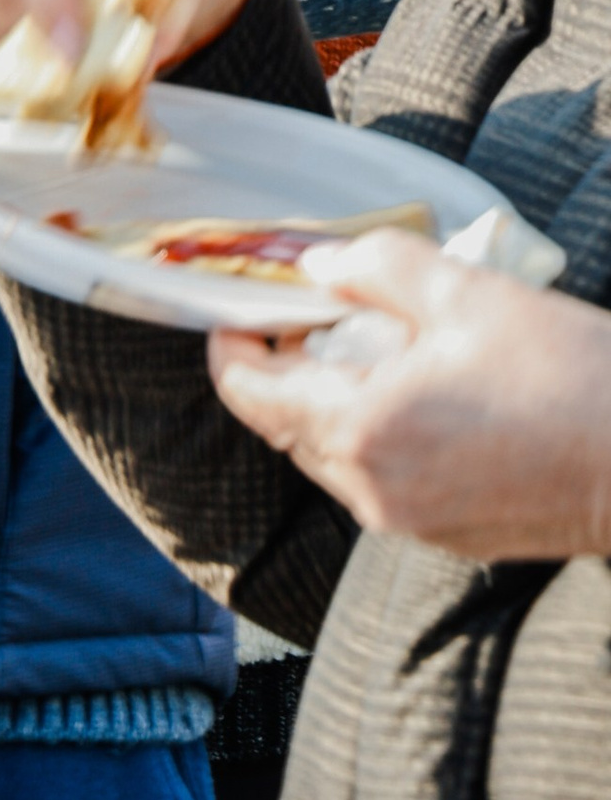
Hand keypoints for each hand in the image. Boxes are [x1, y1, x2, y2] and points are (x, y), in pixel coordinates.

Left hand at [209, 232, 610, 561]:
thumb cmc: (568, 375)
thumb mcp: (467, 293)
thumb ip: (376, 266)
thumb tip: (316, 264)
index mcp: (362, 427)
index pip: (250, 394)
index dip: (231, 348)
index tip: (237, 311)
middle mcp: (371, 488)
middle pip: (285, 427)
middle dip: (283, 370)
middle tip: (309, 317)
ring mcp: (409, 521)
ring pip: (331, 458)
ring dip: (329, 405)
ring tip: (369, 349)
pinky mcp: (446, 536)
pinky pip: (378, 483)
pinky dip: (374, 438)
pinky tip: (416, 396)